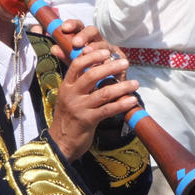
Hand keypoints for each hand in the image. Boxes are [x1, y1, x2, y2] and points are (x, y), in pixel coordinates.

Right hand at [48, 44, 140, 161]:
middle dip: (110, 67)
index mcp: (66, 86)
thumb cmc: (67, 118)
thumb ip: (77, 81)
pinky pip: (107, 110)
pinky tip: (131, 101)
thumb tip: (87, 63)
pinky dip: (121, 104)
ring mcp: (79, 107)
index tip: (106, 52)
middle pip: (91, 75)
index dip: (92, 56)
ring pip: (103, 93)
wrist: (60, 142)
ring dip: (122, 87)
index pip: (77, 64)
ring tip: (135, 84)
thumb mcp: (67, 97)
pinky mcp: (87, 121)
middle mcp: (71, 94)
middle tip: (125, 63)